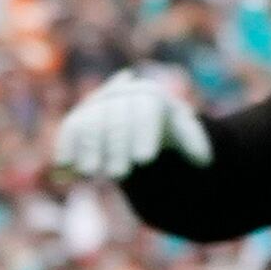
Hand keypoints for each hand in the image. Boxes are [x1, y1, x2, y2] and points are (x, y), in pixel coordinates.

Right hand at [51, 66, 211, 183]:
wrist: (139, 119)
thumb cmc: (166, 128)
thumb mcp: (185, 133)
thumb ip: (195, 143)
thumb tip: (205, 160)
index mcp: (150, 96)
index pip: (144, 112)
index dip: (143, 135)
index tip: (144, 159)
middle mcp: (121, 95)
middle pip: (116, 121)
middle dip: (116, 149)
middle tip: (120, 174)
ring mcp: (97, 104)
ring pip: (90, 124)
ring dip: (88, 150)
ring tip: (91, 172)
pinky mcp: (78, 118)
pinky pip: (70, 129)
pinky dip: (66, 146)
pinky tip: (65, 166)